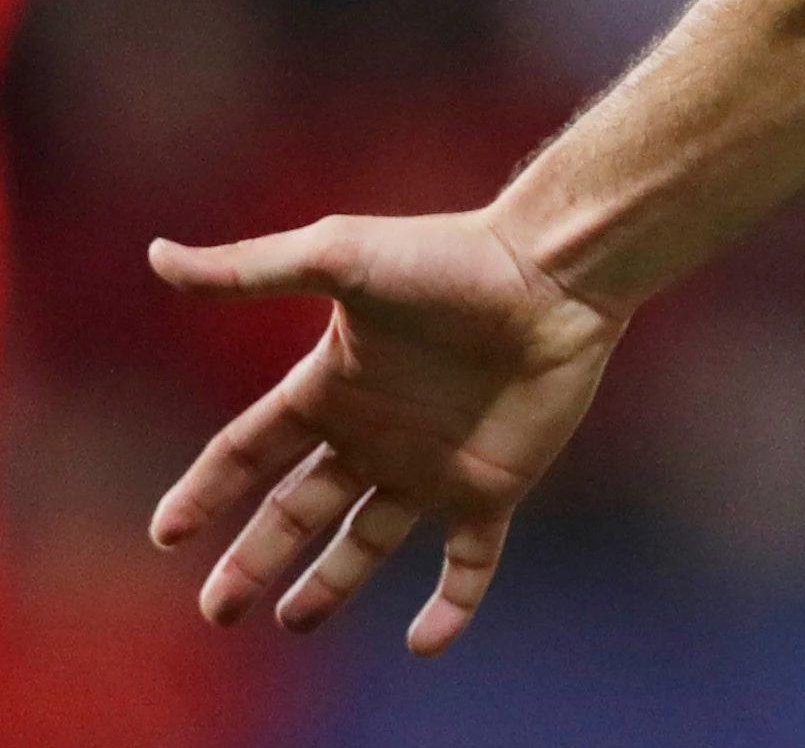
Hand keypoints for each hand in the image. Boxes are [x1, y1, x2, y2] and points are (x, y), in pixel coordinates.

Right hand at [148, 211, 631, 653]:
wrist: (555, 274)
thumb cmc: (449, 259)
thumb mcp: (337, 257)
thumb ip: (248, 269)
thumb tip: (155, 255)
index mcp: (331, 388)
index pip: (247, 452)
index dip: (205, 490)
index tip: (165, 533)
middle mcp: (375, 433)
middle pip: (296, 511)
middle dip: (254, 560)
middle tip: (217, 610)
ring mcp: (434, 464)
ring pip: (368, 543)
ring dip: (331, 586)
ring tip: (293, 620)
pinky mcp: (494, 486)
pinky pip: (469, 561)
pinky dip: (452, 604)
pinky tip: (426, 642)